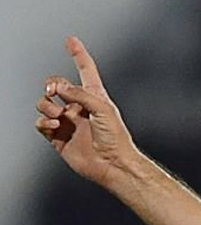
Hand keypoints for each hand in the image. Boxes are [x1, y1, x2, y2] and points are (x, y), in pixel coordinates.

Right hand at [35, 37, 136, 186]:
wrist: (113, 164)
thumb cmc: (116, 139)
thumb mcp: (103, 109)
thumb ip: (80, 94)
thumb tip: (59, 87)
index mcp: (95, 97)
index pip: (85, 71)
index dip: (78, 55)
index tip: (71, 41)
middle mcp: (80, 108)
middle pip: (57, 86)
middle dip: (51, 84)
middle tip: (53, 90)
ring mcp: (68, 122)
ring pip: (45, 103)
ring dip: (46, 104)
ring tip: (57, 114)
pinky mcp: (58, 137)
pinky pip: (41, 123)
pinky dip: (43, 121)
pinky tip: (53, 124)